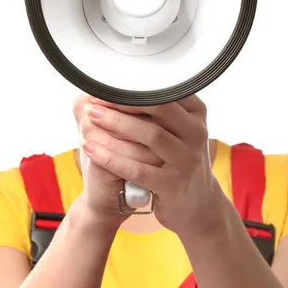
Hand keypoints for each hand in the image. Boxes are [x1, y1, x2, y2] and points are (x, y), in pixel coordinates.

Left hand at [80, 94, 223, 235]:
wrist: (197, 204)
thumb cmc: (179, 159)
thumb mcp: (178, 130)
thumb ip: (158, 108)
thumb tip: (120, 83)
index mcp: (196, 114)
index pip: (166, 92)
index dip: (135, 87)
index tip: (108, 85)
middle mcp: (196, 134)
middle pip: (160, 109)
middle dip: (123, 102)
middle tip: (95, 99)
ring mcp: (187, 160)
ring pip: (151, 135)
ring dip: (117, 124)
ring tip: (89, 117)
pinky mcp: (173, 185)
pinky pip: (138, 168)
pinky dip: (112, 157)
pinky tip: (91, 147)